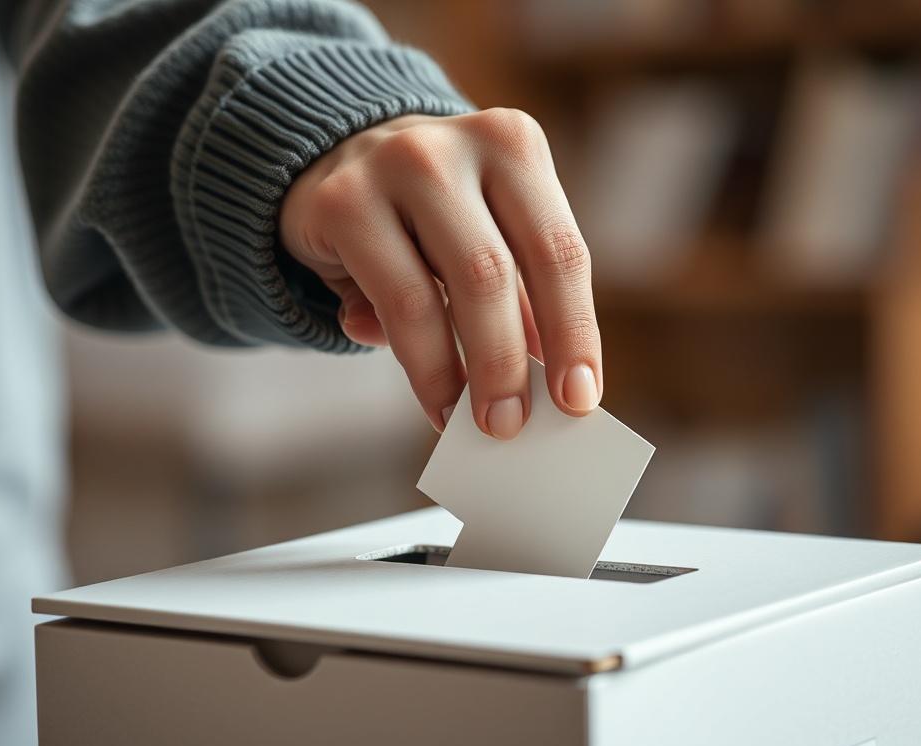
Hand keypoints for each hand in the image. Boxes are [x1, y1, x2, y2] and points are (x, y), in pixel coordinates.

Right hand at [279, 109, 600, 439]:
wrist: (340, 160)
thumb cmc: (434, 213)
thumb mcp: (486, 235)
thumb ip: (517, 295)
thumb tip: (547, 380)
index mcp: (512, 146)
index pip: (558, 251)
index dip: (573, 331)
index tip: (579, 397)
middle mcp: (454, 148)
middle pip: (496, 272)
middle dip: (509, 362)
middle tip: (514, 425)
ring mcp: (392, 167)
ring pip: (441, 290)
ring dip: (461, 371)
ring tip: (475, 422)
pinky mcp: (341, 202)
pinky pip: (391, 302)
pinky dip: (420, 364)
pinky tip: (436, 399)